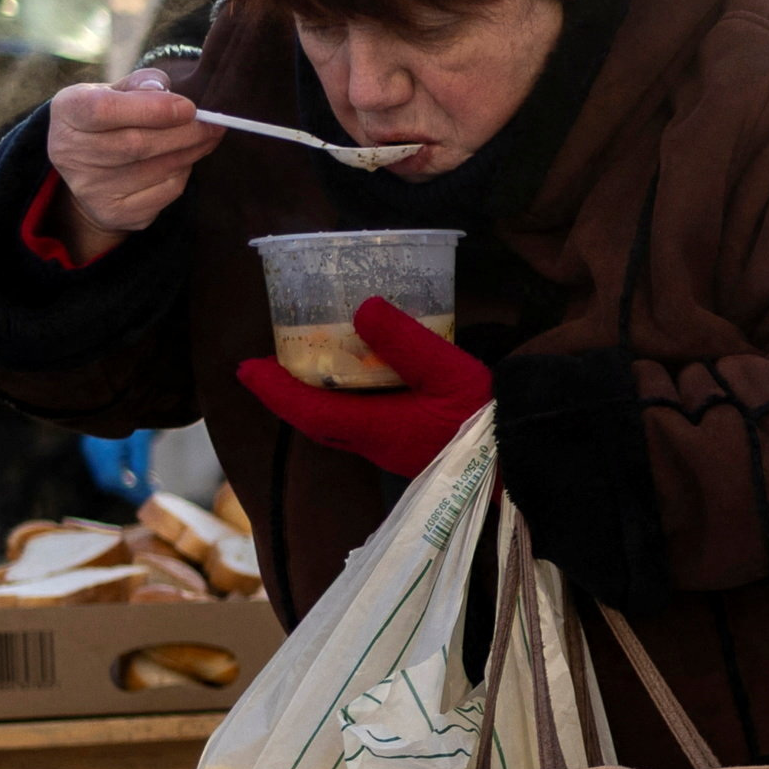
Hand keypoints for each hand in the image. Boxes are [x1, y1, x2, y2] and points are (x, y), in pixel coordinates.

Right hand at [42, 77, 220, 253]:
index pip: (105, 110)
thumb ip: (139, 85)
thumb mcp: (113, 91)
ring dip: (192, 152)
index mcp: (68, 112)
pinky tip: (185, 160)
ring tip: (208, 137)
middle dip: (186, 133)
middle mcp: (70, 152)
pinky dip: (183, 173)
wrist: (86, 170)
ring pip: (157, 169)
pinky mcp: (113, 213)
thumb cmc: (108, 120)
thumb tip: (162, 90)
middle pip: (137, 144)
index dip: (152, 109)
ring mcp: (90, 188)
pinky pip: (165, 192)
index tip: (189, 107)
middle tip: (214, 124)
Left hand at [238, 300, 490, 476]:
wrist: (525, 459)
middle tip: (268, 369)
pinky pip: (364, 427)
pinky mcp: (415, 449)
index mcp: (377, 428)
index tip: (244, 369)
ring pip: (341, 428)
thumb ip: (405, 341)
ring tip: (309, 371)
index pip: (310, 411)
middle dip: (289, 397)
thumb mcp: (450, 371)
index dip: (275, 390)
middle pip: (319, 423)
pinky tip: (363, 386)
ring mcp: (396, 451)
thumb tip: (363, 309)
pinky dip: (348, 405)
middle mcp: (378, 445)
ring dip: (317, 402)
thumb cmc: (489, 419)